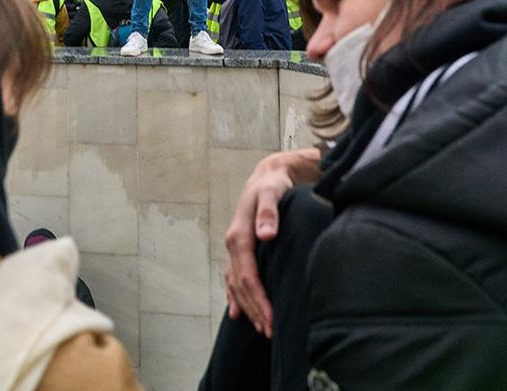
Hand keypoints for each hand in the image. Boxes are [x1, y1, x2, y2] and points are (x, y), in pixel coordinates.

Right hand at [223, 147, 320, 337]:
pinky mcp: (240, 248)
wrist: (267, 174)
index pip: (247, 275)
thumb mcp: (272, 192)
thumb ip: (268, 212)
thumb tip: (265, 235)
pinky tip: (236, 312)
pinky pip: (233, 277)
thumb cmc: (272, 184)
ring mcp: (234, 247)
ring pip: (236, 284)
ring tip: (261, 327)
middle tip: (270, 332)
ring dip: (247, 307)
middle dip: (254, 309)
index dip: (258, 299)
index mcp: (239, 234)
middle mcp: (233, 243)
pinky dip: (235, 296)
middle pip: (241, 284)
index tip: (271, 318)